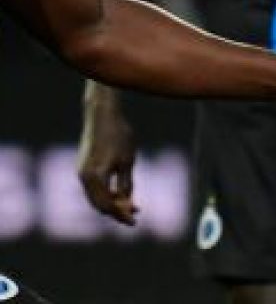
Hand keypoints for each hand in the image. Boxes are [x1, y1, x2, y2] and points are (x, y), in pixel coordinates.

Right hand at [77, 93, 138, 225]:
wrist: (102, 115)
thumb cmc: (118, 135)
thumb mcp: (127, 161)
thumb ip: (126, 184)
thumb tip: (127, 204)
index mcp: (94, 178)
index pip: (107, 205)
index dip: (121, 215)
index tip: (135, 221)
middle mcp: (83, 177)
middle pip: (98, 204)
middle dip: (116, 211)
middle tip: (134, 214)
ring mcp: (81, 171)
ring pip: (95, 197)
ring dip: (111, 202)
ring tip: (130, 204)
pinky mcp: (83, 166)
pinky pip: (93, 187)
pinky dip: (105, 192)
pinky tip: (119, 191)